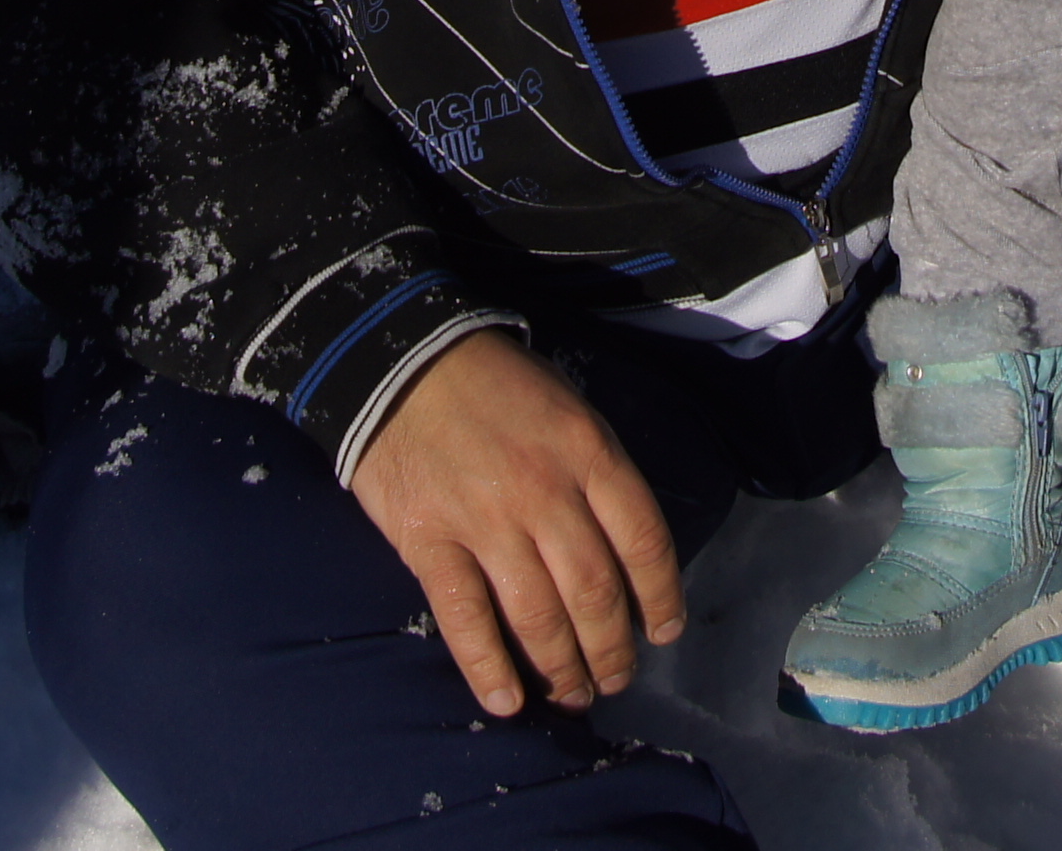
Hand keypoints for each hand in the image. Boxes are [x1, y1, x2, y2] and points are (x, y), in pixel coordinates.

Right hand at [347, 328, 685, 717]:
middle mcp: (545, 492)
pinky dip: (488, 668)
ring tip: (573, 695)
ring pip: (538, 616)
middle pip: (595, 592)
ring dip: (562, 668)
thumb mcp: (567, 408)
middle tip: (615, 680)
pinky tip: (507, 701)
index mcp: (588, 453)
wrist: (398, 360)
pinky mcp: (429, 542)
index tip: (663, 632)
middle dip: (612, 649)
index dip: (660, 597)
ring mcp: (485, 521)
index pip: (643, 542)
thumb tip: (620, 549)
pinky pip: (465, 619)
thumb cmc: (494, 384)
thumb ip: (596, 473)